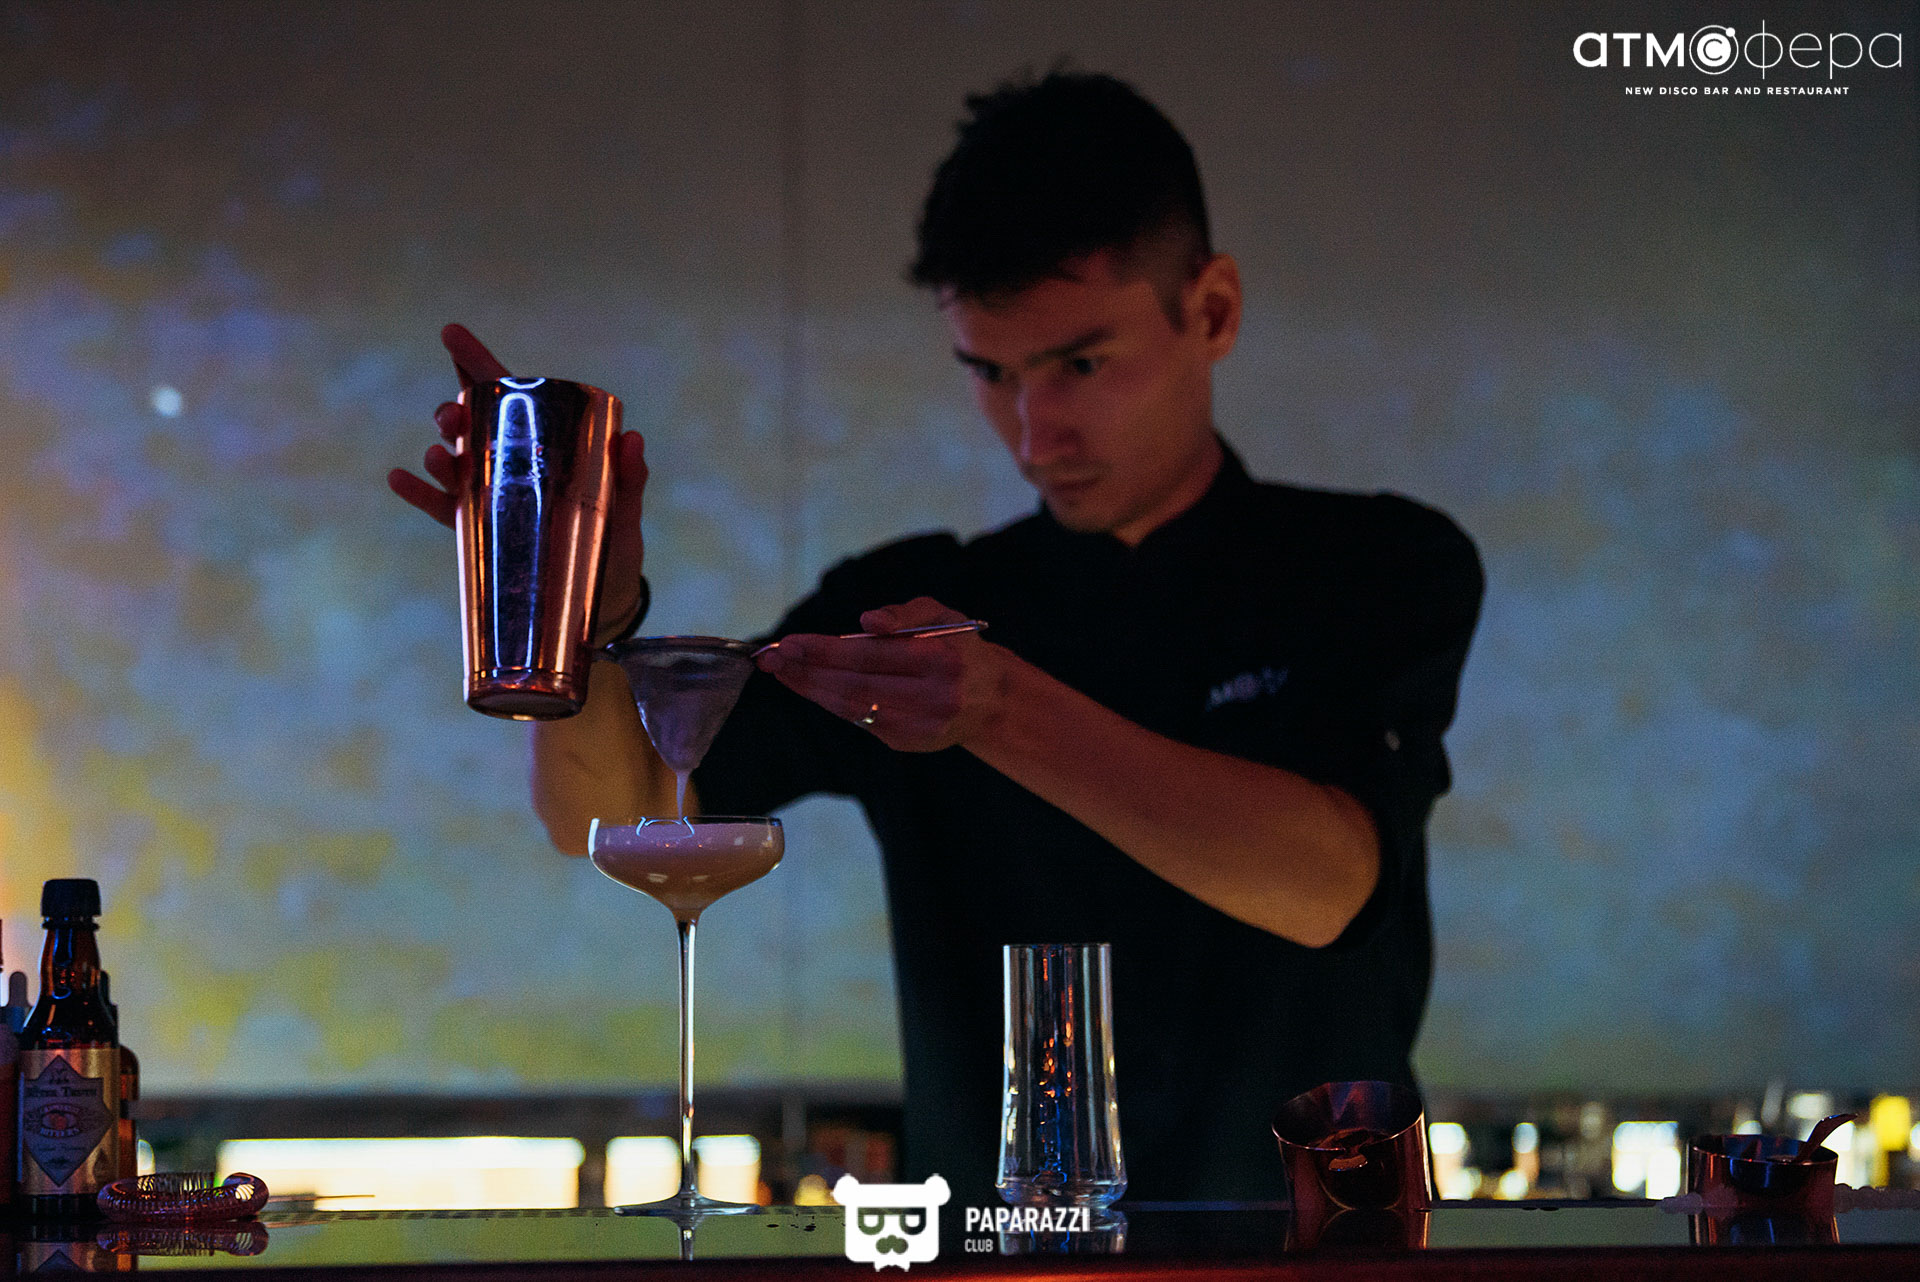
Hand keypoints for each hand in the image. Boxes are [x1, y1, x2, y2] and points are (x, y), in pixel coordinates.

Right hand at [386, 324, 650, 633]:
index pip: (506, 392)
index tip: (450, 333)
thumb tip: (631, 439)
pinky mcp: (481, 531)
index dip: (475, 361)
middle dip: (453, 413)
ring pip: (454, 465)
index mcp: (542, 442)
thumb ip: (630, 478)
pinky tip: (398, 478)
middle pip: (470, 425)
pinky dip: (418, 493)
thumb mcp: (626, 509)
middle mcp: (509, 463)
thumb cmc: (616, 545)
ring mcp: (491, 496)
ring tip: (437, 455)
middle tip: (452, 418)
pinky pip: (443, 509)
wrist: (603, 601)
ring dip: (439, 455)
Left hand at [756, 598, 1007, 751]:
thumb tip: (866, 620)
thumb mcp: (943, 615)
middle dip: (808, 671)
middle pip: (855, 686)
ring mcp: (919, 726)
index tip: (789, 642)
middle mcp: (931, 697)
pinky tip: (811, 686)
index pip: (871, 656)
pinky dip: (832, 702)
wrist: (992, 699)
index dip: (825, 650)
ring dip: (811, 690)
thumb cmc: (959, 648)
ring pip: (852, 709)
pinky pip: (860, 720)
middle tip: (772, 657)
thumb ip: (905, 614)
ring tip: (782, 671)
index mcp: (941, 659)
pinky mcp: (908, 744)